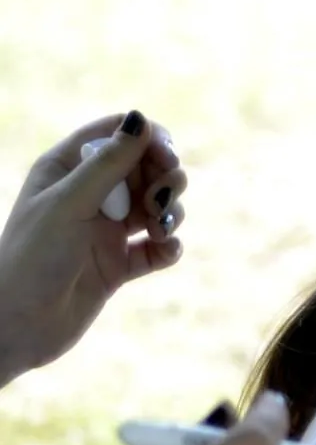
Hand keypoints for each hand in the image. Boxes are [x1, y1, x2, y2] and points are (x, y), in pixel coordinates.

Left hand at [0, 112, 187, 385]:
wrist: (17, 325)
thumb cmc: (32, 257)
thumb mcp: (70, 203)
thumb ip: (108, 163)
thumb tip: (141, 119)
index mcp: (66, 170)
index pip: (117, 135)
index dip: (148, 140)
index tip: (167, 158)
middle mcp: (89, 196)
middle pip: (145, 168)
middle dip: (165, 179)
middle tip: (164, 198)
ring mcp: (106, 230)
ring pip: (157, 206)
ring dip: (170, 213)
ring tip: (161, 230)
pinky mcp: (119, 265)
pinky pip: (158, 248)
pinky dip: (169, 246)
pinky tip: (165, 250)